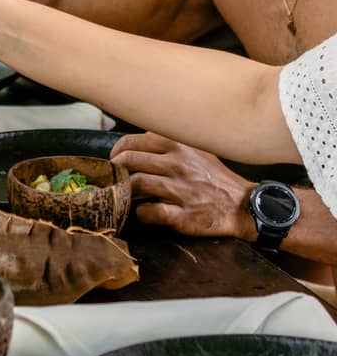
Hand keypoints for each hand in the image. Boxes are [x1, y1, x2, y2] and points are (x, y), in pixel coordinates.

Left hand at [111, 132, 253, 239]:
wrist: (242, 205)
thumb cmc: (215, 177)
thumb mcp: (196, 149)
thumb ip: (169, 142)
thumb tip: (140, 140)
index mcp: (177, 146)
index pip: (132, 141)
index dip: (117, 151)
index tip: (115, 159)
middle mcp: (177, 164)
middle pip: (129, 160)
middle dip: (115, 170)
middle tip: (114, 178)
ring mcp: (180, 189)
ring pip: (136, 183)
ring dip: (124, 191)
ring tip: (124, 195)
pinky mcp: (183, 215)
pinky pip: (150, 211)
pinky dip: (141, 213)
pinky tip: (143, 213)